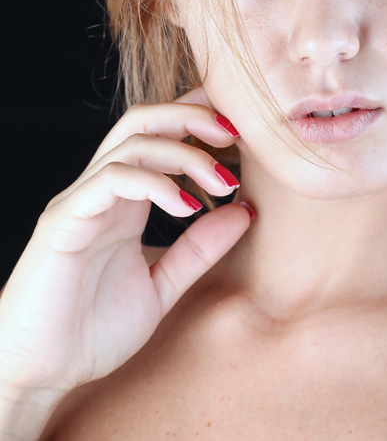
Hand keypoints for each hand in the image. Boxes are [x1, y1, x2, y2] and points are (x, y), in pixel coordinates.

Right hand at [0, 89, 251, 398]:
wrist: (38, 373)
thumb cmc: (92, 331)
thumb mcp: (161, 286)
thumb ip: (199, 250)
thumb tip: (245, 210)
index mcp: (125, 199)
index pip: (159, 133)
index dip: (198, 117)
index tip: (243, 128)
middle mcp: (102, 189)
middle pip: (145, 120)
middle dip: (193, 115)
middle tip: (238, 135)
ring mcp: (81, 200)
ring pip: (132, 142)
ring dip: (184, 152)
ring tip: (222, 181)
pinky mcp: (65, 219)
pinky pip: (111, 180)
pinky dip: (154, 183)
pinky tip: (187, 207)